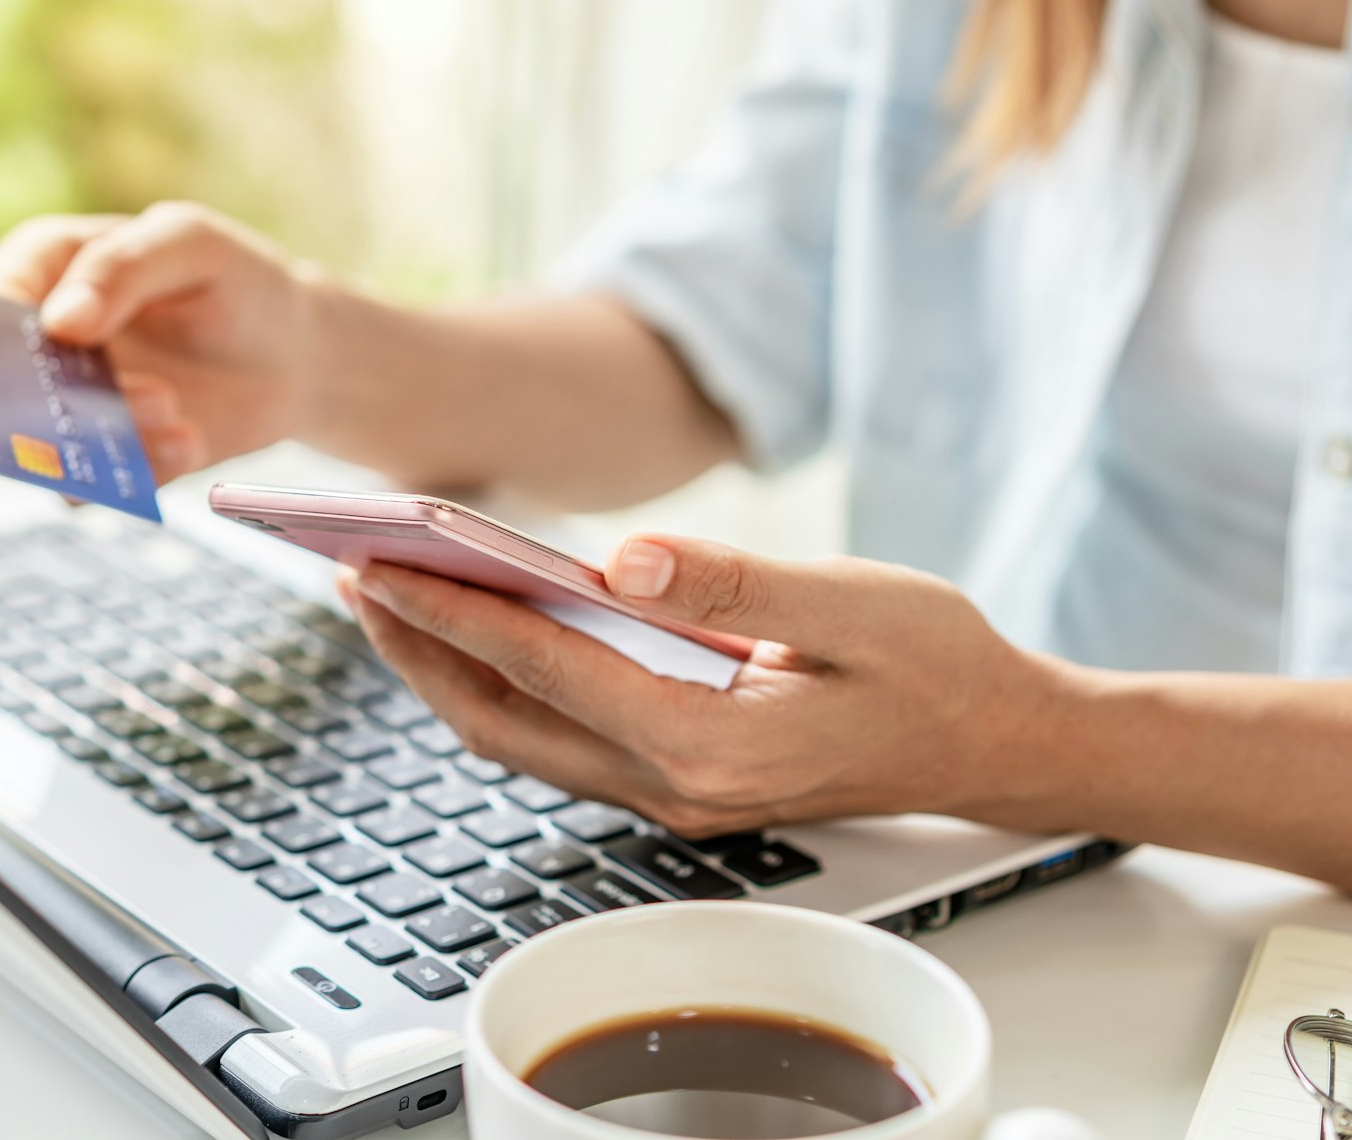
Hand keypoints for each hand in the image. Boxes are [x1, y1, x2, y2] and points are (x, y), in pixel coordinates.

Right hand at [0, 203, 323, 481]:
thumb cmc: (233, 279)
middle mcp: (43, 342)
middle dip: (51, 400)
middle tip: (116, 395)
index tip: (46, 350)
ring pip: (47, 443)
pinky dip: (140, 473)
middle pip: (5, 384)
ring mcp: (72, 403)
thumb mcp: (190, 242)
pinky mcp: (106, 455)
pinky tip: (192, 440)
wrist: (293, 353)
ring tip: (176, 410)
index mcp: (45, 267)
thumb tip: (58, 322)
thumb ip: (122, 267)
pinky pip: (97, 484)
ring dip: (104, 439)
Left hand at [340, 534, 1074, 837]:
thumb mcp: (854, 605)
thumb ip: (732, 582)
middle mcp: (679, 786)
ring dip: (452, 672)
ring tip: (393, 599)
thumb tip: (617, 556)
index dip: (455, 610)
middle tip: (351, 575)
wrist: (1000, 748)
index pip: (547, 668)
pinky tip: (485, 633)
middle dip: (420, 649)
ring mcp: (677, 796)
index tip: (381, 560)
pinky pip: (564, 739)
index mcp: (713, 742)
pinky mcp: (684, 782)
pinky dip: (507, 686)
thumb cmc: (941, 667)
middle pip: (506, 721)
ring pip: (525, 739)